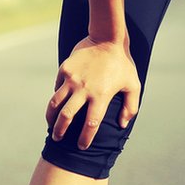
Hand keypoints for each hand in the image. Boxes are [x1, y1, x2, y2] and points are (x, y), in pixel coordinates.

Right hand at [45, 35, 141, 150]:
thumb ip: (130, 107)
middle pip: (67, 116)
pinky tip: (58, 103)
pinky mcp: (65, 69)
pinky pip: (57, 87)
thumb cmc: (122, 64)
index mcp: (101, 96)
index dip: (85, 138)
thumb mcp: (133, 85)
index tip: (81, 146)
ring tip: (51, 125)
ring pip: (55, 103)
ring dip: (51, 117)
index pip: (91, 124)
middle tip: (58, 138)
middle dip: (60, 131)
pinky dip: (56, 97)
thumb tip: (122, 125)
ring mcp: (72, 79)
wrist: (107, 38)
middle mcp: (84, 89)